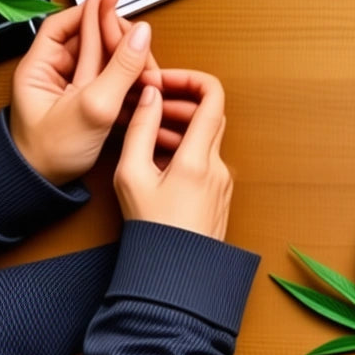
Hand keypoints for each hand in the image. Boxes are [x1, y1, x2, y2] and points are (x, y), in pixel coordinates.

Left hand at [10, 0, 159, 185]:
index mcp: (41, 67)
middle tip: (140, 36)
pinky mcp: (91, 107)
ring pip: (107, 63)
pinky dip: (131, 82)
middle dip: (119, 39)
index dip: (89, 10)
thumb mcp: (92, 106)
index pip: (64, 25)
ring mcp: (74, 91)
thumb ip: (121, 68)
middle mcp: (56, 75)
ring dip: (129, 62)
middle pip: (91, 41)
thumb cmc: (49, 152)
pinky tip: (145, 82)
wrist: (45, 187)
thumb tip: (142, 35)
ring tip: (148, 63)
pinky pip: (114, 84)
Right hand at [115, 70, 231, 240]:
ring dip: (177, 126)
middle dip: (176, 103)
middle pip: (208, 114)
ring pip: (205, 136)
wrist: (179, 275)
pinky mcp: (218, 192)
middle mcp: (218, 165)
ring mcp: (222, 179)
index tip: (162, 81)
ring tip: (143, 132)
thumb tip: (151, 95)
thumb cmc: (153, 232)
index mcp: (198, 158)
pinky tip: (155, 157)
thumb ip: (141, 130)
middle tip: (146, 106)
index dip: (189, 79)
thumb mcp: (133, 176)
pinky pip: (204, 157)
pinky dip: (183, 147)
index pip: (212, 96)